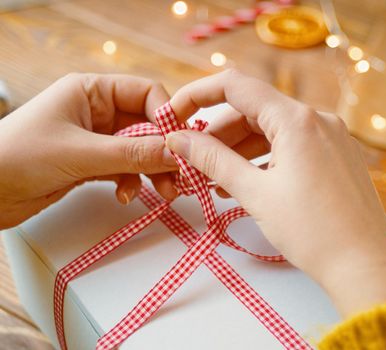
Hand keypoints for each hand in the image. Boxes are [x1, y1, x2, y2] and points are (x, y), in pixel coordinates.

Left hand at [0, 73, 179, 228]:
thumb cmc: (17, 157)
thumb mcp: (80, 153)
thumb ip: (131, 154)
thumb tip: (176, 155)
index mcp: (91, 91)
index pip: (146, 93)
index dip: (167, 117)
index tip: (182, 144)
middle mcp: (96, 111)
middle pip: (146, 126)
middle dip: (163, 151)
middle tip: (179, 176)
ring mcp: (94, 139)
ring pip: (138, 151)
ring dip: (152, 171)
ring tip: (163, 193)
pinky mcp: (90, 163)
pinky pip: (124, 169)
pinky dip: (131, 182)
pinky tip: (125, 195)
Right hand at [165, 70, 385, 316]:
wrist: (364, 266)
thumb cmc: (313, 232)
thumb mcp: (256, 193)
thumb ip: (213, 160)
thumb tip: (179, 139)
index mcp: (297, 119)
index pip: (236, 85)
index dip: (197, 94)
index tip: (174, 115)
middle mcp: (319, 119)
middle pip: (254, 109)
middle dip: (218, 131)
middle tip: (192, 158)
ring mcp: (332, 136)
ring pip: (273, 129)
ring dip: (240, 148)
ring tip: (214, 178)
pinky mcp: (337, 155)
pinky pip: (293, 145)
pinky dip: (266, 157)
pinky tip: (246, 181)